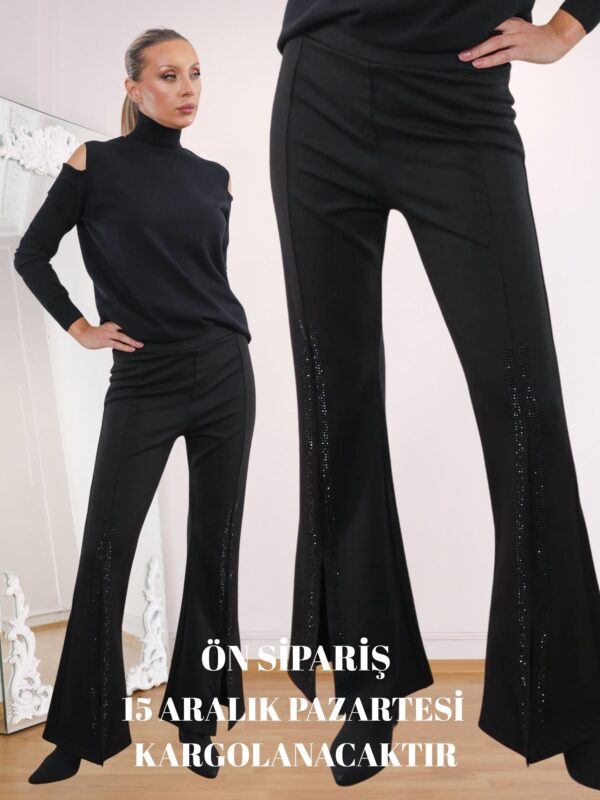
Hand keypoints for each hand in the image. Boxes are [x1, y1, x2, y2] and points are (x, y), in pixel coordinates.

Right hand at [68, 317, 143, 350]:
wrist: (84, 334)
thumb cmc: (97, 333)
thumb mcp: (107, 328)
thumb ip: (116, 329)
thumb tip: (127, 333)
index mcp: (112, 324)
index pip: (125, 324)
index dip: (135, 326)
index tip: (145, 328)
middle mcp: (111, 328)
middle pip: (125, 330)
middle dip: (135, 335)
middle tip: (144, 339)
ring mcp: (108, 334)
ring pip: (122, 337)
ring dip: (132, 341)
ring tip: (140, 345)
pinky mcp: (105, 341)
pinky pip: (117, 344)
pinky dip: (125, 347)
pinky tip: (131, 349)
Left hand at [458, 11, 586, 68]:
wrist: (557, 40)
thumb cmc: (535, 39)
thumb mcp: (519, 32)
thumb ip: (504, 35)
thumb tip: (487, 43)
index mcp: (511, 22)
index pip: (490, 23)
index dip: (475, 28)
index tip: (459, 34)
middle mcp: (513, 28)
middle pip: (489, 32)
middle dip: (472, 41)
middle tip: (458, 51)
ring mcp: (518, 38)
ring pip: (494, 43)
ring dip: (478, 50)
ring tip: (464, 57)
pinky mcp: (522, 50)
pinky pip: (503, 55)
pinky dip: (489, 60)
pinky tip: (478, 64)